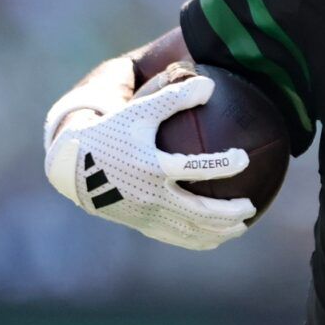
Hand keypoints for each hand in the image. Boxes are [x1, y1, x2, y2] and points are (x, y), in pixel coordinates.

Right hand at [44, 70, 255, 250]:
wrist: (73, 167)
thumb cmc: (111, 133)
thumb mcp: (139, 111)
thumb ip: (174, 98)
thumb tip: (210, 85)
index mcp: (152, 166)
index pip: (195, 168)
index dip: (223, 164)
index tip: (244, 158)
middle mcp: (151, 194)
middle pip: (199, 211)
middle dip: (229, 213)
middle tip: (250, 207)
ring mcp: (146, 214)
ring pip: (190, 230)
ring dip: (218, 231)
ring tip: (241, 227)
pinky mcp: (141, 224)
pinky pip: (175, 237)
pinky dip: (198, 240)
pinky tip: (215, 238)